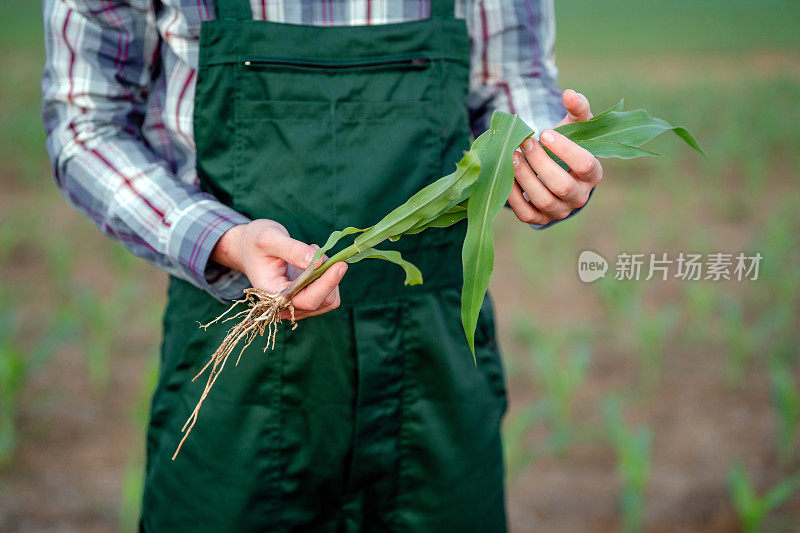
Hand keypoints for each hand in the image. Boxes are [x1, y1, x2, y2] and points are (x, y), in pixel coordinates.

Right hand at [211, 219, 346, 319]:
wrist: (248, 249)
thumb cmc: (256, 242)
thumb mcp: (270, 239)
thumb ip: (293, 250)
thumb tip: (318, 262)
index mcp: (272, 295)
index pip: (306, 301)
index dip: (326, 284)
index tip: (340, 264)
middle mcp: (285, 307)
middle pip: (323, 302)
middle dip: (329, 276)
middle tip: (318, 250)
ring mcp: (296, 306)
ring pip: (330, 300)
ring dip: (329, 276)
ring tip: (311, 253)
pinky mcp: (306, 300)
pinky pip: (329, 295)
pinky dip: (329, 277)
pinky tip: (314, 262)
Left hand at [508, 89, 602, 224]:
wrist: (554, 171)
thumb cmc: (566, 145)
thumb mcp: (574, 125)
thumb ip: (577, 107)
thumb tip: (569, 94)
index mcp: (593, 173)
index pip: (586, 165)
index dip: (565, 150)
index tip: (544, 133)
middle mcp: (579, 196)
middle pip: (562, 185)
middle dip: (540, 163)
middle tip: (524, 143)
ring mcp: (560, 210)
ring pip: (543, 200)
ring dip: (524, 177)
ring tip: (511, 156)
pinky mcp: (541, 219)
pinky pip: (526, 214)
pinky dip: (513, 196)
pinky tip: (504, 176)